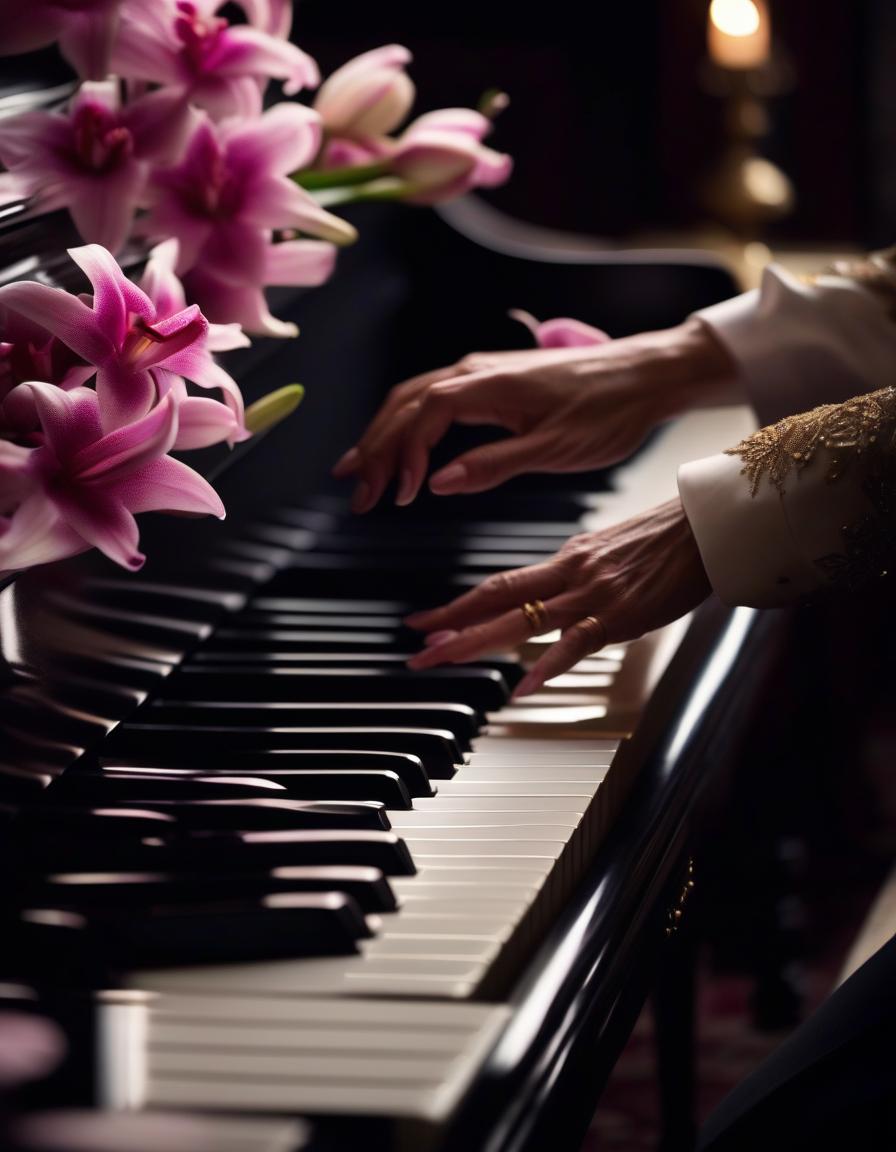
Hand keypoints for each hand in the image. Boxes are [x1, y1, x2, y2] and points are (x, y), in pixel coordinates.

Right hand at [333, 317, 737, 512]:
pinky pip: (431, 399)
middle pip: (403, 406)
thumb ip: (493, 465)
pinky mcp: (490, 382)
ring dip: (382, 435)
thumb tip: (439, 482)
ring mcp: (480, 373)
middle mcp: (475, 372)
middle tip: (356, 493)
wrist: (644, 375)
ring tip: (356, 471)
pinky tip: (398, 446)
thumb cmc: (608, 409)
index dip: (400, 458)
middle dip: (373, 449)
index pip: (421, 419)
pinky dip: (406, 424)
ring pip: (411, 399)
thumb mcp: (554, 449)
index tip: (397, 496)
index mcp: (486, 386)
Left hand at [404, 498, 710, 695]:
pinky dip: (548, 665)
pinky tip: (523, 686)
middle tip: (417, 648)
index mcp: (565, 560)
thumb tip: (551, 595)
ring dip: (477, 640)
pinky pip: (577, 643)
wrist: (705, 526)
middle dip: (451, 625)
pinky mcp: (620, 615)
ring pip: (523, 620)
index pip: (498, 584)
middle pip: (496, 600)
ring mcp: (592, 595)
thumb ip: (575, 576)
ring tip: (443, 658)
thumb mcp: (608, 552)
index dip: (456, 605)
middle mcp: (570, 574)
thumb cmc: (664, 540)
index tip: (423, 622)